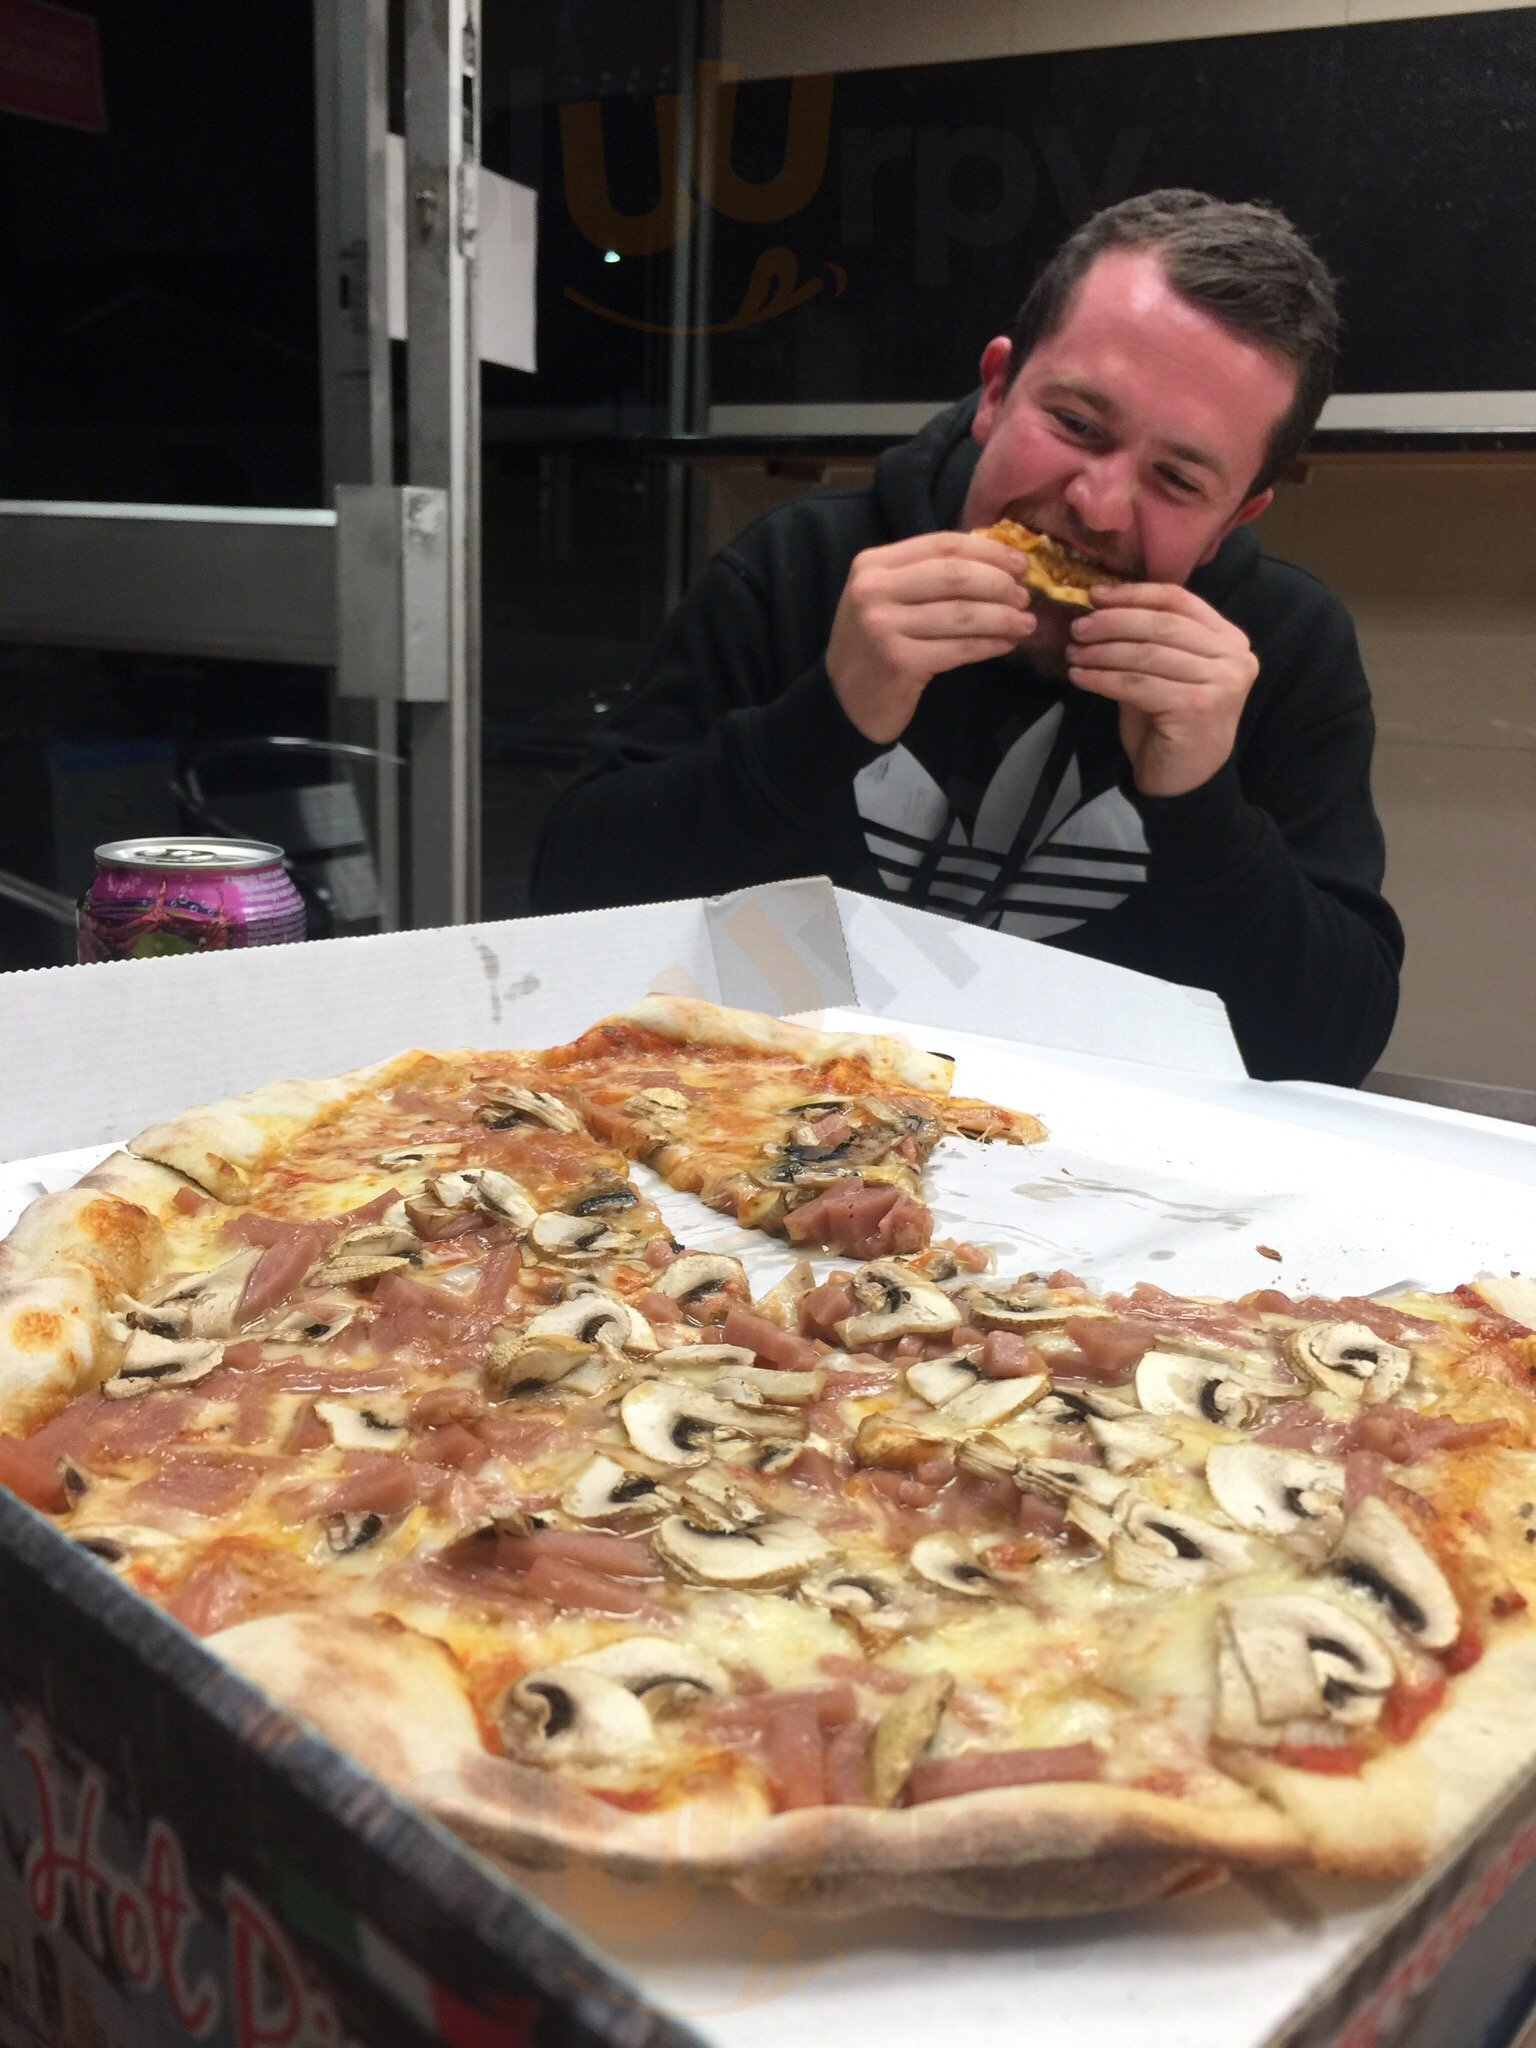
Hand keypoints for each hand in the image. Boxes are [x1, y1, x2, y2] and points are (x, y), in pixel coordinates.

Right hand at [826, 532, 1036, 744]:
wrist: (844, 701)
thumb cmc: (874, 645)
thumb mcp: (886, 597)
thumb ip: (926, 575)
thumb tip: (996, 561)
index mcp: (872, 564)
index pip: (942, 544)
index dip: (988, 551)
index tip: (1019, 563)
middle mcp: (873, 590)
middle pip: (955, 575)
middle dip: (1000, 584)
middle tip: (1025, 596)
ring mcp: (884, 627)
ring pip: (962, 614)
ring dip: (1003, 618)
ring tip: (1025, 623)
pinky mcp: (900, 662)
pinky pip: (959, 648)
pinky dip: (989, 645)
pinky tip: (1006, 645)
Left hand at [1066, 584, 1258, 796]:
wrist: (1183, 780)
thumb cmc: (1169, 723)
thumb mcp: (1163, 672)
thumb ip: (1148, 639)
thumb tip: (1101, 606)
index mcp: (1229, 639)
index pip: (1179, 601)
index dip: (1134, 595)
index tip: (1096, 595)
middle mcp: (1234, 656)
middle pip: (1162, 625)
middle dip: (1113, 622)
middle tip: (1078, 627)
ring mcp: (1221, 682)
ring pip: (1147, 654)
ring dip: (1103, 652)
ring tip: (1073, 653)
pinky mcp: (1198, 706)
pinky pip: (1138, 685)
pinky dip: (1103, 679)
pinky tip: (1080, 678)